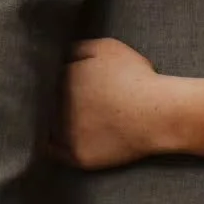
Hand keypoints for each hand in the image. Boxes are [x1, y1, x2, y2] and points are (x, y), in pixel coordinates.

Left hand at [56, 37, 163, 168]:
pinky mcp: (78, 156)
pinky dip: (55, 147)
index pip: (45, 81)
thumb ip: (78, 47)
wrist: (159, 113)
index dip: (52, 82)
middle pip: (44, 104)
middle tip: (66, 103)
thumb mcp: (107, 48)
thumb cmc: (137, 78)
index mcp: (62, 80)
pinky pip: (57, 152)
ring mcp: (67, 134)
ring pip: (46, 128)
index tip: (62, 85)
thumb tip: (59, 52)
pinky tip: (58, 140)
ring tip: (61, 121)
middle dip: (49, 102)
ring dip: (48, 124)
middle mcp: (57, 107)